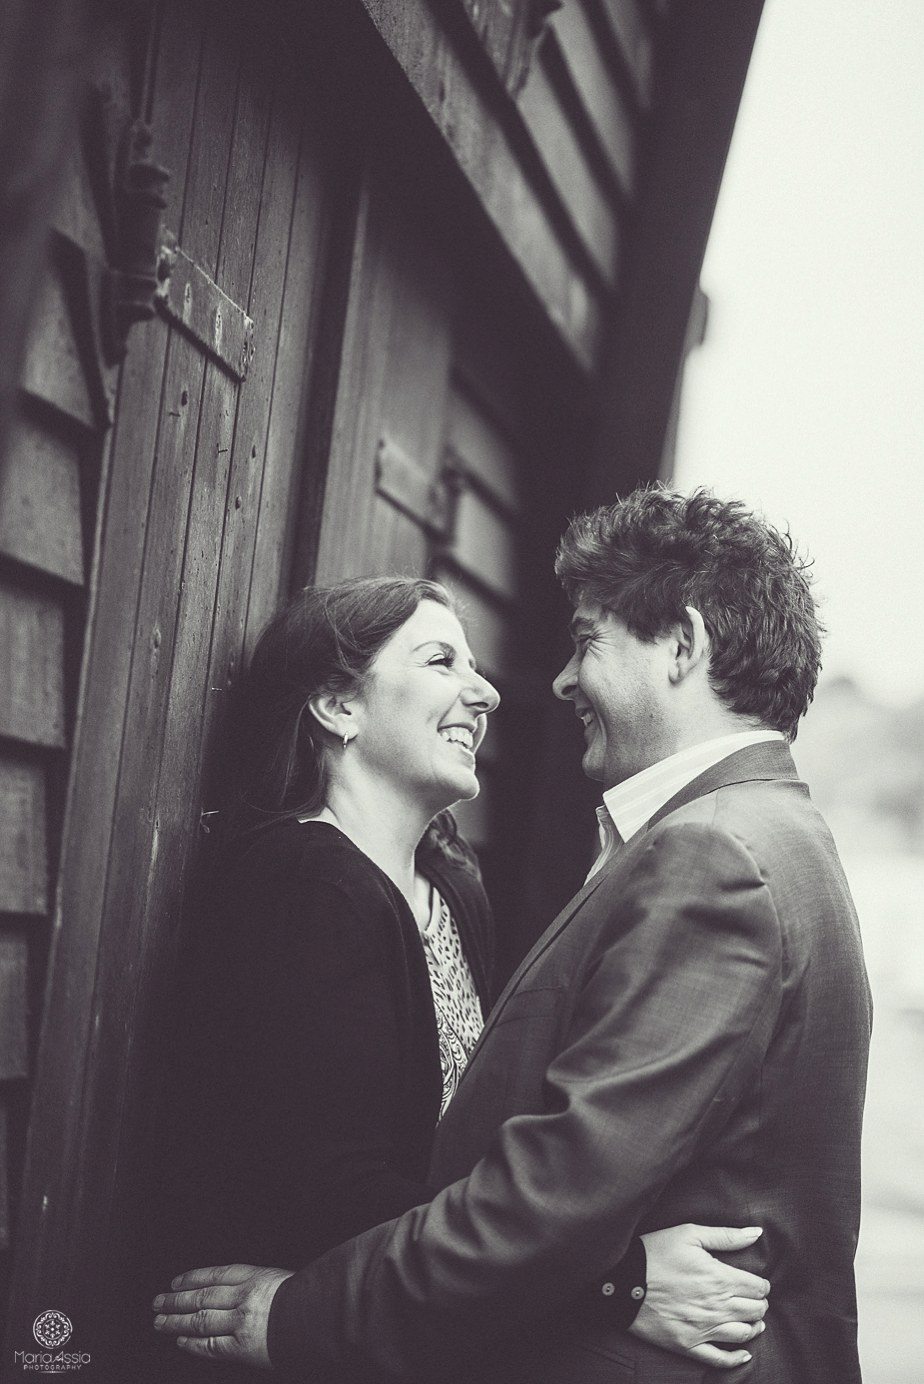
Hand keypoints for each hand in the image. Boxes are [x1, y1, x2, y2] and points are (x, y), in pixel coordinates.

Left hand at [153, 1264, 293, 1367]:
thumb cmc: (307, 1298)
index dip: (192, 1278)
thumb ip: (258, 1284)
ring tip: (160, 1322)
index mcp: (253, 1276)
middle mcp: (242, 1296)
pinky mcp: (240, 1346)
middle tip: (158, 1302)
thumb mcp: (280, 1279)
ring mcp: (239, 1321)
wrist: (320, 1317)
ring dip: (176, 1321)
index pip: (214, 1275)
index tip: (176, 1282)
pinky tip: (181, 1340)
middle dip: (177, 1300)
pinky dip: (193, 1342)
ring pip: (200, 1319)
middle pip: (201, 1296)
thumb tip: (236, 1290)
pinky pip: (210, 1345)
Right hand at [630, 1225, 769, 1369]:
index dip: (761, 1285)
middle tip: (754, 1299)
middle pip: (754, 1311)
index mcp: (720, 1278)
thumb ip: (726, 1236)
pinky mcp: (688, 1345)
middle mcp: (717, 1307)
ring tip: (753, 1321)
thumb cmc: (655, 1252)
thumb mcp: (689, 1234)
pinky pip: (720, 1359)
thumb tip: (757, 1233)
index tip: (756, 1282)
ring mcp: (703, 1329)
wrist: (623, 1280)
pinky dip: (736, 1358)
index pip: (757, 1287)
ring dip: (753, 1327)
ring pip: (743, 1334)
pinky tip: (744, 1354)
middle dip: (759, 1304)